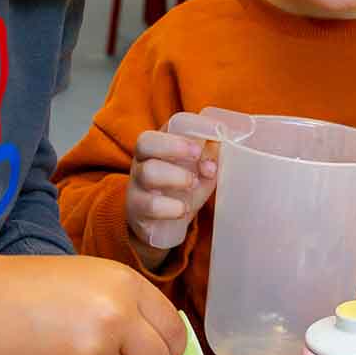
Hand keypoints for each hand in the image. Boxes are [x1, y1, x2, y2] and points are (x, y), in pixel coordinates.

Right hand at [127, 129, 217, 252]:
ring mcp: (137, 185)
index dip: (193, 125)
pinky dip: (170, 207)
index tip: (216, 132)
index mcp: (161, 146)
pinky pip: (149, 205)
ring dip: (176, 176)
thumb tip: (219, 145)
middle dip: (174, 146)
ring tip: (193, 184)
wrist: (160, 230)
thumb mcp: (199, 174)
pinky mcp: (136, 211)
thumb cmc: (180, 193)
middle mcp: (143, 161)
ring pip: (148, 172)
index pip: (171, 125)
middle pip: (146, 142)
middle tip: (197, 154)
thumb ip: (209, 159)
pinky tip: (182, 209)